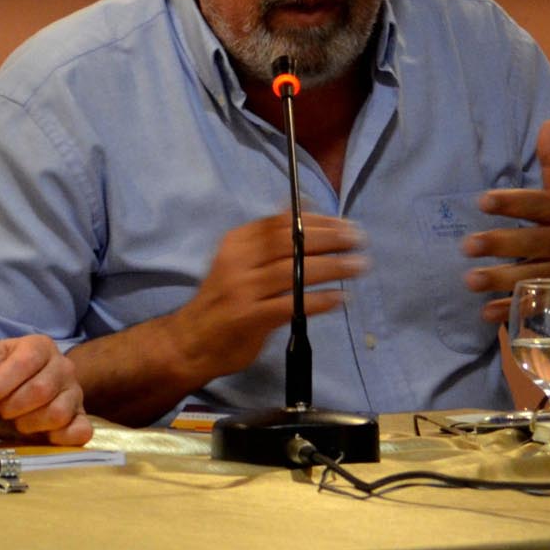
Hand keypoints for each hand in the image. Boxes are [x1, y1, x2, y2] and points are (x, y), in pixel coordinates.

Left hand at [0, 333, 90, 444]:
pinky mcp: (83, 418)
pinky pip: (80, 431)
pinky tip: (39, 435)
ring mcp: (76, 393)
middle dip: (12, 406)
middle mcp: (63, 367)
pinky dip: (58, 438)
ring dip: (29, 424)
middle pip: (40, 390)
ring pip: (57, 413)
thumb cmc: (8, 372)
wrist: (36, 383)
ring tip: (16, 422)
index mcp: (40, 347)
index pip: (24, 363)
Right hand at [171, 213, 367, 381]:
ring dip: (332, 267)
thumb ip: (265, 239)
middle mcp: (237, 262)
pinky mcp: (249, 318)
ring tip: (358, 265)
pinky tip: (340, 298)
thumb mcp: (237, 261)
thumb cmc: (222, 299)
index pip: (279, 223)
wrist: (190, 341)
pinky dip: (319, 300)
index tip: (344, 224)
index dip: (316, 220)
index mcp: (236, 243)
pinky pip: (291, 305)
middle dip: (329, 239)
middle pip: (290, 243)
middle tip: (359, 241)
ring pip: (294, 272)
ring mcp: (242, 291)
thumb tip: (298, 208)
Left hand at [465, 119, 549, 326]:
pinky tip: (487, 312)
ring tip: (469, 280)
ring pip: (536, 278)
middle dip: (502, 245)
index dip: (513, 203)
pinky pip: (540, 308)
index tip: (483, 201)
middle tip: (467, 245)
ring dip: (502, 281)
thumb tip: (547, 124)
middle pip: (536, 244)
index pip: (542, 205)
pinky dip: (513, 312)